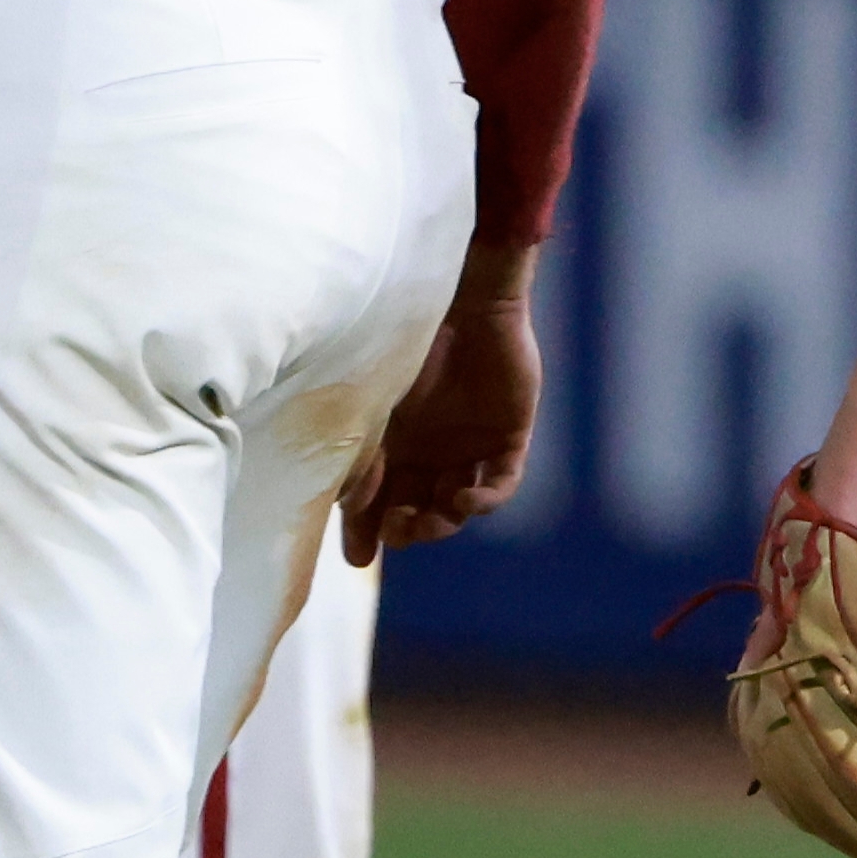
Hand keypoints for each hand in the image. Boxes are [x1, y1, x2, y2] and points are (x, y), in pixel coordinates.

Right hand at [345, 245, 546, 565]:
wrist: (461, 299)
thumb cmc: (406, 342)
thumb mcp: (372, 404)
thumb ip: (362, 454)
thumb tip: (347, 508)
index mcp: (392, 442)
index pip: (377, 500)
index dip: (365, 531)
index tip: (356, 558)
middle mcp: (430, 450)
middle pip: (416, 508)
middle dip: (403, 529)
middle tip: (394, 534)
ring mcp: (471, 445)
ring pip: (456, 505)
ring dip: (441, 522)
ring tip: (427, 520)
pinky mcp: (509, 436)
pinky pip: (500, 483)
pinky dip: (484, 501)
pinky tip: (465, 502)